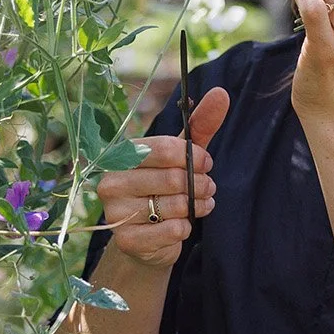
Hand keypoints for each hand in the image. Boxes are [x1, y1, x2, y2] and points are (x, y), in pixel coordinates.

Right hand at [98, 87, 228, 269]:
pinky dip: (185, 228)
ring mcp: (115, 212)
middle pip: (172, 178)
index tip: (207, 163)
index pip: (163, 148)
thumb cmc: (164, 188)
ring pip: (174, 205)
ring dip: (197, 206)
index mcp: (121, 155)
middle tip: (207, 188)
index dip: (194, 156)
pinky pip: (172, 230)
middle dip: (200, 184)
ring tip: (199, 204)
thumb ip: (200, 126)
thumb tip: (222, 93)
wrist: (146, 239)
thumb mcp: (182, 156)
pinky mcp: (125, 240)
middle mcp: (111, 181)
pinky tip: (181, 225)